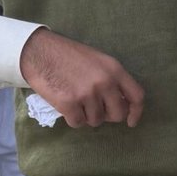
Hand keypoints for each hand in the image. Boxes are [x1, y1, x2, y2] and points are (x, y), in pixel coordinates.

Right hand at [21, 28, 144, 128]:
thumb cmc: (68, 56)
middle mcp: (104, 82)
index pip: (136, 96)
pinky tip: (66, 105)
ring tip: (76, 100)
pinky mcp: (69, 104)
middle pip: (118, 114)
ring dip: (87, 116)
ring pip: (96, 121)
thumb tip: (121, 103)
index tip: (131, 121)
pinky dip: (72, 118)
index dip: (136, 112)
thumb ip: (112, 79)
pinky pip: (78, 123)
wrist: (40, 52)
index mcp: (114, 69)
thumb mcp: (98, 61)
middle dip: (108, 116)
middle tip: (95, 109)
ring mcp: (87, 94)